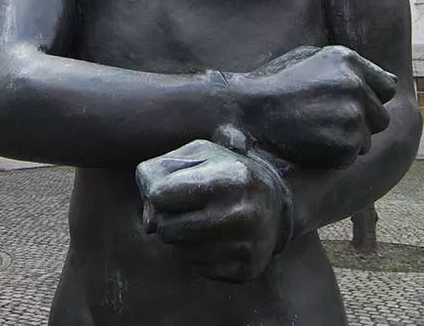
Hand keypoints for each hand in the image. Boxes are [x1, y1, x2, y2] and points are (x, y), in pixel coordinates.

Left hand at [135, 139, 290, 282]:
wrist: (275, 203)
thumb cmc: (226, 172)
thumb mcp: (197, 155)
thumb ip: (160, 173)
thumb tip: (148, 222)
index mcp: (229, 178)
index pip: (160, 195)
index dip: (156, 192)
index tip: (170, 189)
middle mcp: (240, 214)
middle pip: (165, 228)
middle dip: (166, 218)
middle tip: (187, 208)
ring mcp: (244, 245)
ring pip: (178, 251)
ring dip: (181, 238)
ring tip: (204, 221)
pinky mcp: (243, 270)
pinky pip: (196, 268)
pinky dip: (197, 254)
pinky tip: (215, 238)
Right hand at [227, 45, 397, 168]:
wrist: (246, 109)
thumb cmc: (274, 82)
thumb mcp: (311, 58)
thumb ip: (352, 66)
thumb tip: (392, 80)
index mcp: (348, 60)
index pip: (386, 87)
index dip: (368, 99)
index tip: (344, 104)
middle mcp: (355, 84)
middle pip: (381, 117)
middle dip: (360, 122)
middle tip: (325, 122)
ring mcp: (352, 114)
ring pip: (367, 140)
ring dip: (346, 140)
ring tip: (314, 131)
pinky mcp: (345, 143)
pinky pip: (352, 156)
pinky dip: (334, 156)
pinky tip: (310, 143)